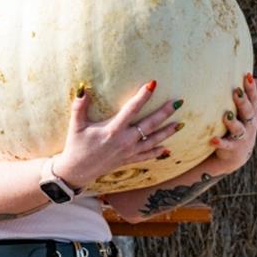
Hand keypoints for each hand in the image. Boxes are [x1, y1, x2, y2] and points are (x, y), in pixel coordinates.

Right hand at [53, 81, 182, 187]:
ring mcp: (128, 152)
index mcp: (113, 130)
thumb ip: (79, 107)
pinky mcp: (128, 160)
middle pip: (149, 125)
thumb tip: (83, 89)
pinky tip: (167, 149)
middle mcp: (124, 141)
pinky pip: (146, 156)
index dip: (142, 96)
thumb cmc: (76, 146)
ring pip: (153, 141)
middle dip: (164, 113)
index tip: (152, 84)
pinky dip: (157, 152)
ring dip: (167, 132)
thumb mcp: (76, 125)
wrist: (77, 171)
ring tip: (180, 124)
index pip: (131, 109)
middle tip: (178, 103)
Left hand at [210, 73, 256, 170]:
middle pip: (248, 111)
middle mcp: (249, 124)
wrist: (237, 155)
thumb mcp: (248, 112)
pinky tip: (213, 140)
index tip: (248, 76)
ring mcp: (242, 137)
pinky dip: (221, 143)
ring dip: (233, 122)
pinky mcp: (233, 148)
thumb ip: (251, 97)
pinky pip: (227, 145)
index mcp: (252, 113)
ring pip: (239, 129)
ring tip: (226, 115)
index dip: (251, 88)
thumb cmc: (240, 127)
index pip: (253, 99)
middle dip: (243, 101)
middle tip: (236, 91)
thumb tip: (254, 77)